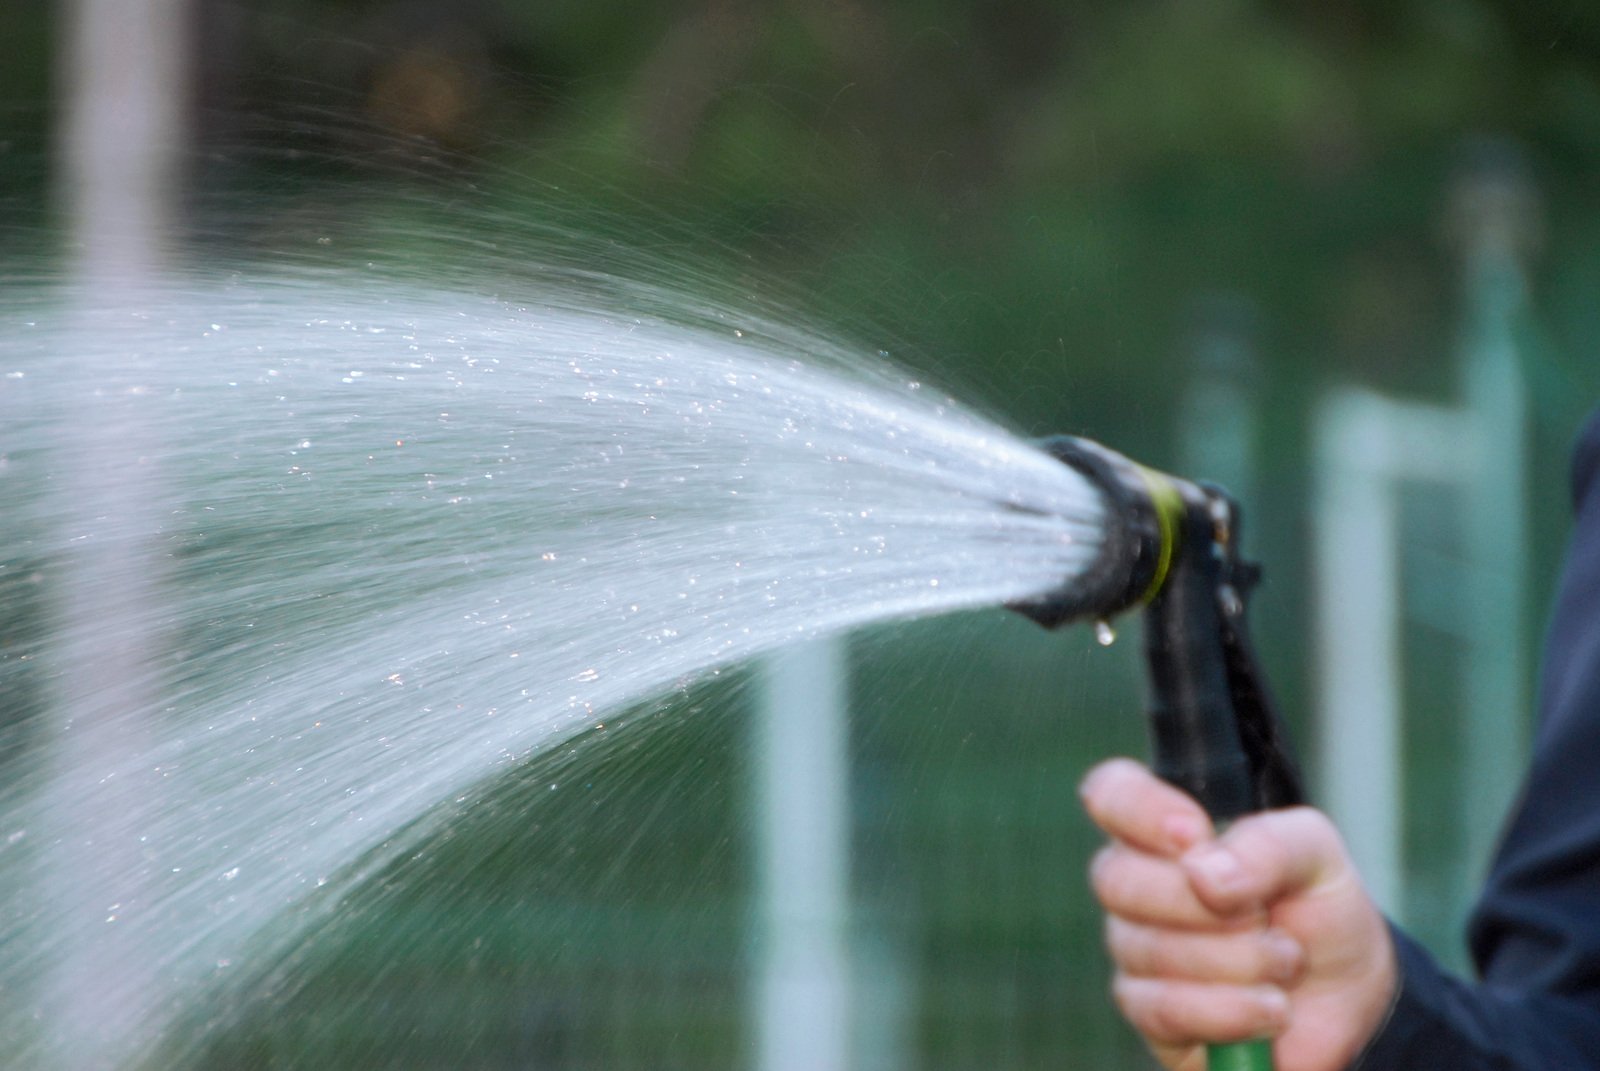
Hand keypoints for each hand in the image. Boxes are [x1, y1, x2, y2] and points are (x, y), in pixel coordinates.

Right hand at [1079, 758, 1397, 1070]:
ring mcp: (1136, 949)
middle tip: (1266, 917)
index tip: (1197, 834)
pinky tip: (1269, 1009)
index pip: (1111, 794)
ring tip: (1285, 964)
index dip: (1140, 809)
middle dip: (1204, 906)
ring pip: (1147, 950)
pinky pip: (1162, 1010)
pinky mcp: (1150, 1014)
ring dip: (1235, 961)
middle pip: (1116, 880)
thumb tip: (1201, 872)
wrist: (1349, 998)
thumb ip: (1268, 846)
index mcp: (1166, 829)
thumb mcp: (1317, 857)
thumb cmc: (1319, 909)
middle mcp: (1138, 884)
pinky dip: (1228, 1010)